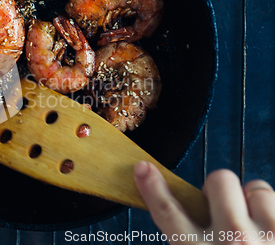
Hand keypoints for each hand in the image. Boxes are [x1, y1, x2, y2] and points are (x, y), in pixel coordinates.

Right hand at [134, 161, 274, 243]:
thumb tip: (193, 215)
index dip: (152, 187)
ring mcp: (267, 237)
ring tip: (255, 228)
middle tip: (225, 210)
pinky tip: (270, 233)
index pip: (168, 212)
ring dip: (253, 205)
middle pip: (218, 180)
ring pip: (255, 188)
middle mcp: (233, 242)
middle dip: (220, 190)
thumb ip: (190, 241)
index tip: (143, 169)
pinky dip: (272, 214)